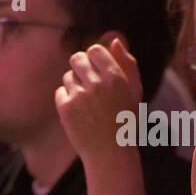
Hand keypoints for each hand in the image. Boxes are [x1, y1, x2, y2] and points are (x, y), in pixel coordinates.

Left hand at [54, 40, 141, 161]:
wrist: (111, 154)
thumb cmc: (126, 121)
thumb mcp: (134, 92)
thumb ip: (127, 63)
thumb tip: (114, 40)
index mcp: (116, 77)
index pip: (95, 50)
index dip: (94, 58)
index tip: (97, 70)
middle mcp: (97, 84)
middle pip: (77, 59)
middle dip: (80, 67)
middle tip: (88, 84)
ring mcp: (80, 96)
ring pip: (68, 77)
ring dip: (75, 86)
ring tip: (87, 104)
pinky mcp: (66, 109)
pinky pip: (61, 92)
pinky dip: (67, 100)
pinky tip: (79, 113)